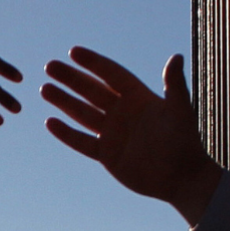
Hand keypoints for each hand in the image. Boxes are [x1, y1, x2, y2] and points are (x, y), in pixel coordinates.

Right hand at [41, 47, 220, 224]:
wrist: (183, 178)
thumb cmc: (185, 142)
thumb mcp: (180, 111)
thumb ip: (174, 84)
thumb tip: (175, 56)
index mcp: (138, 98)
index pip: (111, 74)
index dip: (93, 63)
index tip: (73, 52)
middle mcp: (122, 112)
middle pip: (91, 90)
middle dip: (71, 78)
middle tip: (50, 66)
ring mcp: (113, 133)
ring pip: (82, 113)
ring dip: (64, 101)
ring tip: (44, 88)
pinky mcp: (107, 154)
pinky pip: (82, 141)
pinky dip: (66, 133)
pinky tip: (50, 122)